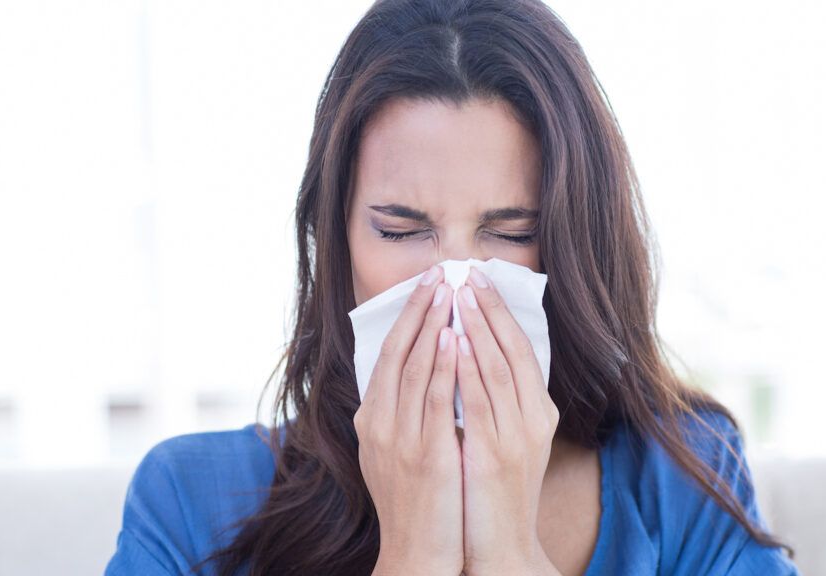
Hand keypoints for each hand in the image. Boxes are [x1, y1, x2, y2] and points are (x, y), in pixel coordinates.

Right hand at [353, 264, 463, 574]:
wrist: (417, 553)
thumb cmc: (414, 504)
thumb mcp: (396, 453)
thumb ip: (402, 414)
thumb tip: (419, 376)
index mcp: (371, 421)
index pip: (386, 356)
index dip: (405, 318)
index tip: (424, 286)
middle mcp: (378, 424)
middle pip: (396, 353)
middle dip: (417, 309)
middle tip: (436, 272)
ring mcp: (399, 438)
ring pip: (413, 368)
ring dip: (431, 324)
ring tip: (447, 290)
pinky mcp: (424, 453)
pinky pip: (434, 399)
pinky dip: (442, 364)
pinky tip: (455, 336)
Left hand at [454, 266, 561, 575]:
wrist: (502, 546)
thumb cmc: (496, 493)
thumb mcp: (506, 441)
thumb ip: (497, 403)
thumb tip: (473, 358)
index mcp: (538, 413)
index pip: (523, 351)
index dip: (502, 314)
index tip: (481, 282)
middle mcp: (534, 419)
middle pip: (513, 352)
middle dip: (491, 310)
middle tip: (470, 275)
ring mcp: (516, 437)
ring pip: (498, 369)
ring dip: (478, 329)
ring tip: (460, 295)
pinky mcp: (492, 454)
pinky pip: (479, 402)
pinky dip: (466, 368)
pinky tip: (453, 342)